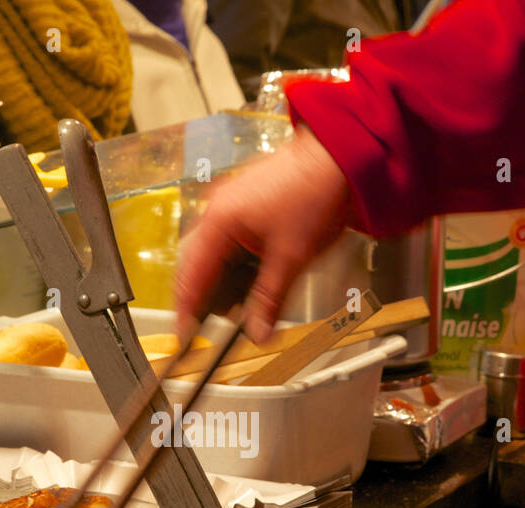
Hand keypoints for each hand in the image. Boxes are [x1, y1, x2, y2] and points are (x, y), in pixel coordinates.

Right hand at [176, 124, 351, 342]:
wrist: (338, 155)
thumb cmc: (314, 191)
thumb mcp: (291, 258)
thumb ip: (269, 300)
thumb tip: (257, 332)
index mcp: (217, 223)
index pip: (190, 278)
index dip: (187, 311)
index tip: (186, 336)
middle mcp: (215, 213)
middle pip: (200, 269)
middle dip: (213, 299)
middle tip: (227, 325)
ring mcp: (229, 208)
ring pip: (218, 259)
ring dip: (230, 284)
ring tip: (251, 305)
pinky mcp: (245, 207)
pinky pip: (232, 246)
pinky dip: (242, 268)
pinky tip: (259, 281)